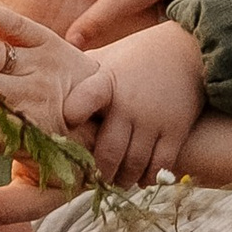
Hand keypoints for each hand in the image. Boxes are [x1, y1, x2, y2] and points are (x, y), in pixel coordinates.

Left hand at [75, 19, 205, 186]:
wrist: (188, 51)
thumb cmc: (137, 58)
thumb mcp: (108, 58)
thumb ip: (80, 75)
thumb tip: (42, 82)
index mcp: (109, 81)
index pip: (90, 94)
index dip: (77, 109)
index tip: (68, 121)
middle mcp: (131, 103)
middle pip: (109, 150)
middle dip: (98, 172)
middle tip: (92, 179)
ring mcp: (154, 119)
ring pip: (133, 164)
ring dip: (122, 179)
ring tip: (115, 181)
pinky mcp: (176, 130)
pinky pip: (159, 166)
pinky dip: (147, 178)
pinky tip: (140, 179)